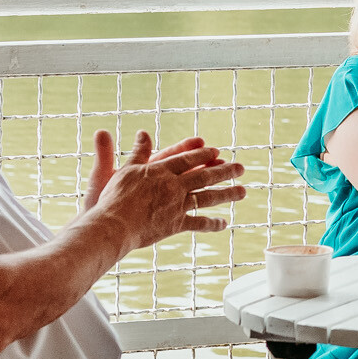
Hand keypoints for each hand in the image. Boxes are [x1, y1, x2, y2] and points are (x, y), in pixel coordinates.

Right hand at [86, 130, 244, 249]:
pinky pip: (198, 223)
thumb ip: (138, 152)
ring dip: (227, 193)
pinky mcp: (176, 225)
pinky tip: (225, 223)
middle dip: (224, 171)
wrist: (114, 225)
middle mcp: (173, 186)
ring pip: (207, 197)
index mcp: (161, 171)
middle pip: (204, 176)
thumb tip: (143, 133)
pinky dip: (212, 224)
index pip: (187, 159)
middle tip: (241, 168)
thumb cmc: (114, 197)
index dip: (202, 154)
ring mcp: (177, 205)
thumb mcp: (125, 170)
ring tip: (243, 191)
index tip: (216, 151)